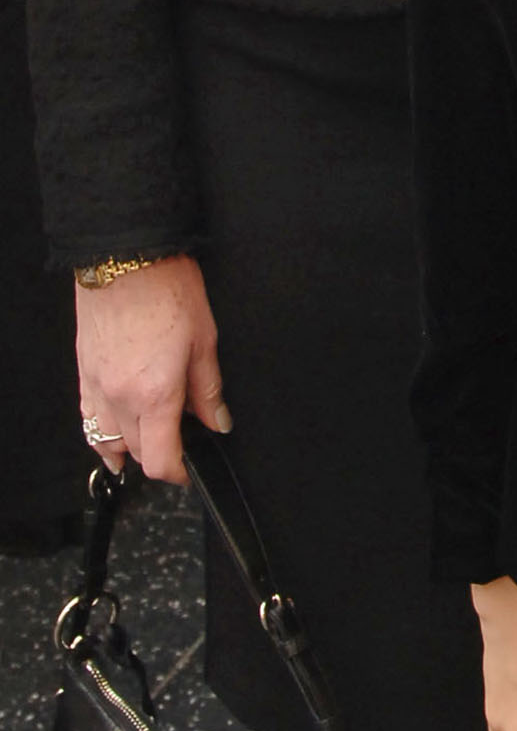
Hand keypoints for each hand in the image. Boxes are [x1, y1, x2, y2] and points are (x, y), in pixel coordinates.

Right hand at [77, 253, 227, 483]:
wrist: (128, 257)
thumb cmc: (168, 289)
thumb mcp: (204, 340)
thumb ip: (208, 389)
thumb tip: (218, 421)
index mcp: (155, 393)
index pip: (161, 460)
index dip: (180, 473)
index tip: (192, 468)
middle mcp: (120, 398)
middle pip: (137, 453)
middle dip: (161, 455)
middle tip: (184, 439)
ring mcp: (97, 387)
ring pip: (108, 442)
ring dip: (131, 447)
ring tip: (153, 437)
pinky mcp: (84, 374)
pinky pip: (89, 420)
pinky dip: (103, 433)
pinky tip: (117, 432)